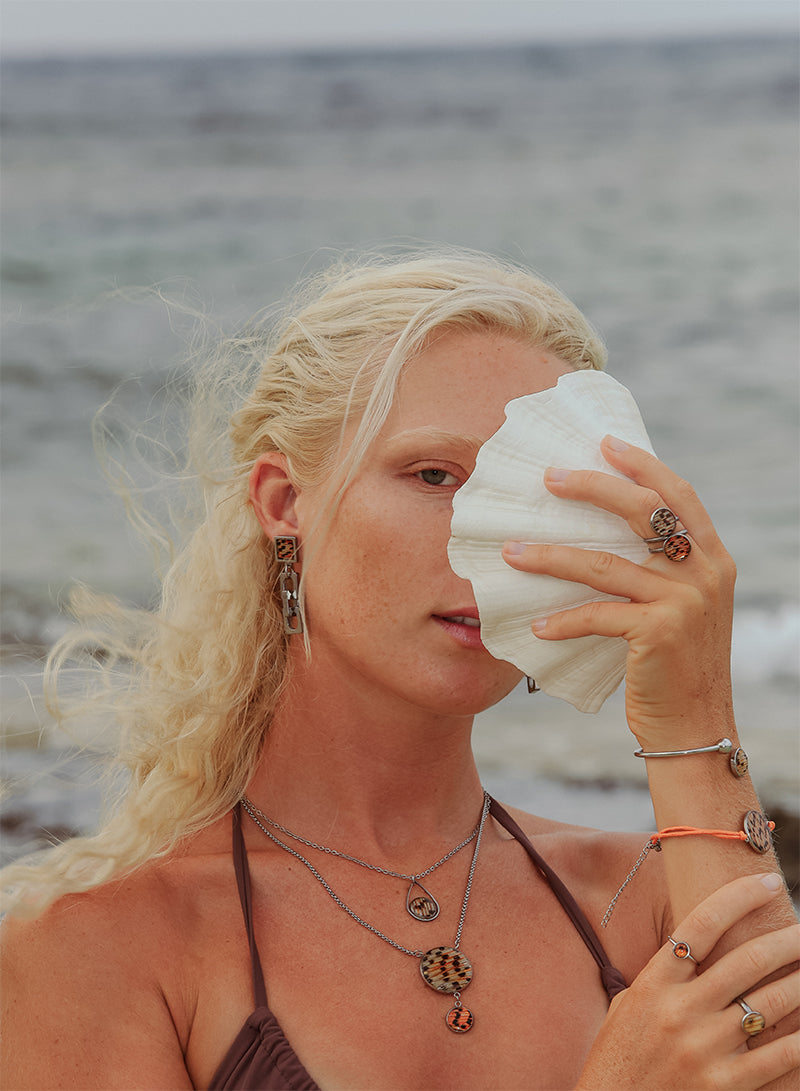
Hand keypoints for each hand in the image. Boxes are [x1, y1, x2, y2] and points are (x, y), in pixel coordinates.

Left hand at [502, 436, 736, 744]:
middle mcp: (705, 572)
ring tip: (511, 551)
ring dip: (550, 556)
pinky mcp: (660, 633)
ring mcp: (684, 601)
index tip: (605, 441)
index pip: (679, 494)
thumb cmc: (676, 664)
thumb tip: (602, 531)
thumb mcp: (682, 606)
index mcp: (712, 558)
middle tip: (549, 477)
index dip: (643, 464)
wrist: (698, 726)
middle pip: (643, 511)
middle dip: (593, 487)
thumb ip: (660, 568)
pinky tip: (537, 626)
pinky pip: (597, 615)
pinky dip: (563, 621)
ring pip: (604, 564)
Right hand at [576, 874, 799, 1090]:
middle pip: (746, 960)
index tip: (764, 883)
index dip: (737, 898)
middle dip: (785, 940)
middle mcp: (680, 1011)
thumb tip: (692, 946)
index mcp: (653, 984)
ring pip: (770, 1002)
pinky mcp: (725, 1086)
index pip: (701, 924)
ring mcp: (705, 1049)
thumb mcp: (628, 1007)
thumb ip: (660, 979)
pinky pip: (779, 1056)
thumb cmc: (618, 1060)